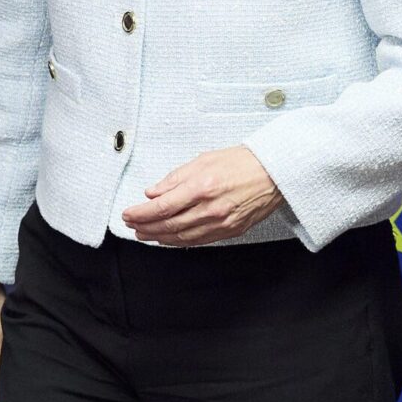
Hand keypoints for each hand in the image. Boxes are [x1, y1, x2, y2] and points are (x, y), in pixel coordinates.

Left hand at [120, 145, 283, 245]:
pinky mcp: (231, 231)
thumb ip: (174, 178)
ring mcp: (221, 222)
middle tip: (132, 226)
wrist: (273, 173)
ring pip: (183, 236)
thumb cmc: (240, 162)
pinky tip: (169, 238)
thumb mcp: (202, 160)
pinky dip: (180, 241)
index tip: (128, 214)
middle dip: (146, 227)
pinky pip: (200, 241)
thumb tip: (152, 192)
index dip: (141, 213)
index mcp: (201, 187)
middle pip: (169, 224)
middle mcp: (210, 208)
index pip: (162, 206)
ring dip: (160, 237)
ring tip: (145, 234)